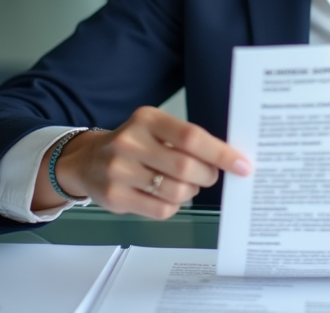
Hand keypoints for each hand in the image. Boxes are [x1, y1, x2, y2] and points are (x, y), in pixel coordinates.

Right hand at [35, 107, 251, 218]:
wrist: (87, 161)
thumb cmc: (133, 144)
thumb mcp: (155, 129)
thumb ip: (186, 140)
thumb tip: (229, 158)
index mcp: (146, 119)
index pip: (191, 137)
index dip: (220, 153)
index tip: (242, 164)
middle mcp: (130, 142)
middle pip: (186, 168)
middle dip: (207, 175)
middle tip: (209, 175)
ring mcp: (119, 171)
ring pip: (176, 192)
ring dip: (190, 192)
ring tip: (184, 184)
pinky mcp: (115, 197)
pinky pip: (161, 209)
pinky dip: (173, 205)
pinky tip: (164, 195)